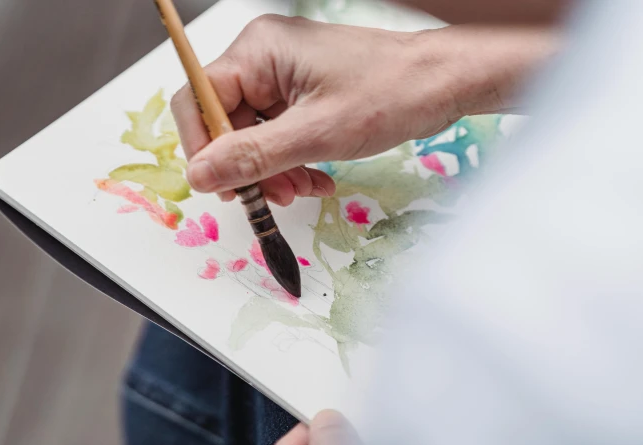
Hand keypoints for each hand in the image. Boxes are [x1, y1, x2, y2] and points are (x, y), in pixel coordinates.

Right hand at [172, 15, 555, 204]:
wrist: (444, 84)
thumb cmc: (392, 93)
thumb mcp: (316, 133)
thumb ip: (252, 156)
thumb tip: (200, 175)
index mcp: (259, 50)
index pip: (199, 99)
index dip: (205, 148)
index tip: (226, 187)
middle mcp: (264, 59)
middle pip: (225, 122)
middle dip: (249, 166)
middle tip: (273, 196)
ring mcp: (283, 77)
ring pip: (251, 135)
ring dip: (272, 171)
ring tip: (302, 188)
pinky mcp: (300, 95)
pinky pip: (276, 135)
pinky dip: (289, 162)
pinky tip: (313, 178)